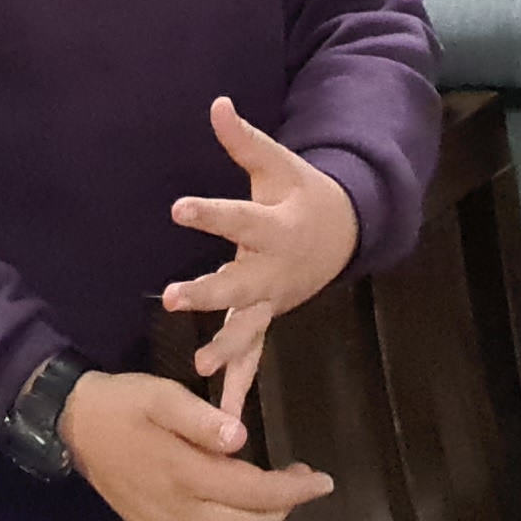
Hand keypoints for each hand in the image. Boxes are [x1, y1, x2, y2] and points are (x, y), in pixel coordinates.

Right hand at [62, 369, 327, 520]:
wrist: (75, 422)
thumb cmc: (124, 404)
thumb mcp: (161, 396)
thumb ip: (202, 418)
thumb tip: (242, 438)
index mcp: (187, 473)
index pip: (254, 491)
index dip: (293, 490)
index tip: (322, 480)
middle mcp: (179, 510)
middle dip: (286, 514)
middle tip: (306, 489)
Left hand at [161, 98, 361, 417]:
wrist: (344, 232)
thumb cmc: (302, 192)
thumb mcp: (278, 163)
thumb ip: (244, 140)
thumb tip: (216, 102)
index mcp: (276, 227)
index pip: (237, 217)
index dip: (209, 212)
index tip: (177, 207)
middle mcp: (274, 269)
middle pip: (240, 283)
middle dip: (210, 292)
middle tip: (176, 297)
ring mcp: (272, 299)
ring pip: (248, 328)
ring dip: (226, 347)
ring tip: (201, 364)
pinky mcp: (267, 317)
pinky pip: (253, 355)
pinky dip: (239, 384)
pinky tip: (223, 418)